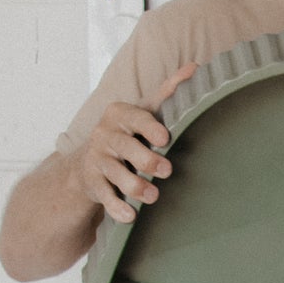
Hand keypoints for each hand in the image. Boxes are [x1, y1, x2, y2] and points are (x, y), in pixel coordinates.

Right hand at [78, 62, 195, 223]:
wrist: (87, 163)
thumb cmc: (126, 133)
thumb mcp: (143, 110)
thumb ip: (167, 92)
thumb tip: (196, 66)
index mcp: (119, 114)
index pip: (135, 118)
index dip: (149, 127)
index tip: (164, 137)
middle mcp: (105, 135)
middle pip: (125, 148)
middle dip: (146, 159)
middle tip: (166, 170)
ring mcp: (97, 160)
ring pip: (115, 174)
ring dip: (135, 186)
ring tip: (153, 195)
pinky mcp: (93, 184)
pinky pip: (104, 197)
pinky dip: (117, 208)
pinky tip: (131, 216)